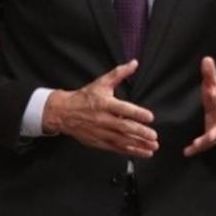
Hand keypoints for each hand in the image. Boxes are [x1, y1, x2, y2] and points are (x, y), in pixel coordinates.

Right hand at [43, 60, 157, 156]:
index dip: (137, 113)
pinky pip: (116, 148)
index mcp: (105, 104)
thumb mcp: (101, 83)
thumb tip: (134, 63)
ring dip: (138, 145)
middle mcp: (103, 119)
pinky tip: (141, 152)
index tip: (150, 117)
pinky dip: (129, 151)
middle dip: (140, 133)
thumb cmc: (84, 97)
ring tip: (152, 147)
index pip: (123, 109)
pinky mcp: (98, 142)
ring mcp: (100, 132)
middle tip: (153, 136)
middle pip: (124, 127)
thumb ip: (119, 73)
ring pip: (121, 140)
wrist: (62, 112)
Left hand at [183, 56, 215, 156]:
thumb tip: (206, 58)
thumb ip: (210, 73)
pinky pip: (207, 144)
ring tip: (196, 145)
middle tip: (210, 135)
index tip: (215, 103)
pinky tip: (187, 152)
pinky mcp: (214, 136)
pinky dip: (197, 149)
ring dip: (207, 141)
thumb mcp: (214, 83)